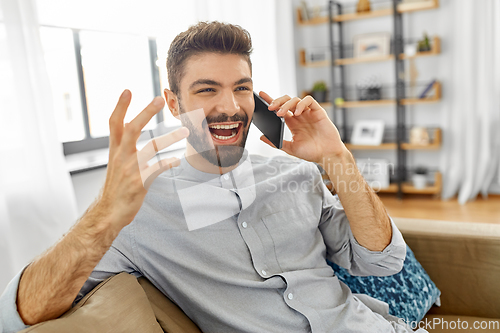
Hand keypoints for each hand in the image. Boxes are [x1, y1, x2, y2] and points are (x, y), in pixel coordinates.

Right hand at [96, 90, 188, 229]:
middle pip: (132, 128)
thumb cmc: (115, 188)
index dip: (120, 107)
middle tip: (159, 99)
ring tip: (185, 132)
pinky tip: (177, 161)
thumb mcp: (116, 164)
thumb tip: (134, 131)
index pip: (114, 123)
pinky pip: (158, 168)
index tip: (127, 90)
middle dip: (146, 112)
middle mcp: (121, 156)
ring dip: (170, 137)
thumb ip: (125, 147)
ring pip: (151, 147)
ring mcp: (130, 169)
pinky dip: (169, 163)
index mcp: (115, 150)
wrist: (108, 213)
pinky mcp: (139, 182)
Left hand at [258, 91, 346, 164]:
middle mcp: (300, 116)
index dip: (271, 100)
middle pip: (286, 101)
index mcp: (292, 123)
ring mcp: (309, 113)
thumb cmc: (311, 152)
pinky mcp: (318, 111)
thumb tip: (261, 137)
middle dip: (277, 102)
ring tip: (281, 113)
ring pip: (295, 100)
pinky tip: (297, 113)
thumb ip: (277, 143)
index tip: (261, 95)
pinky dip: (301, 104)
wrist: (327, 155)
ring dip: (286, 104)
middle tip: (270, 108)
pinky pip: (309, 101)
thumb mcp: (291, 148)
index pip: (279, 108)